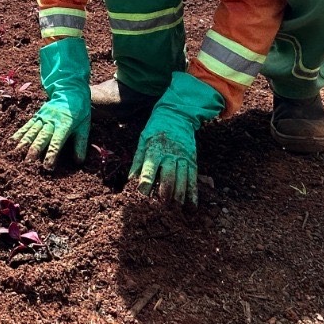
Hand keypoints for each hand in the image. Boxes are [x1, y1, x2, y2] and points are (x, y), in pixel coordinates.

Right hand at [12, 38, 91, 167]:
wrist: (70, 91)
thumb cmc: (79, 111)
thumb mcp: (84, 126)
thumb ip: (80, 144)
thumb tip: (78, 161)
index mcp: (65, 125)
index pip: (57, 142)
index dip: (51, 155)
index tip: (47, 167)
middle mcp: (51, 121)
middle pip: (40, 138)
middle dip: (33, 151)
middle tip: (27, 164)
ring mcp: (42, 118)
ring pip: (31, 132)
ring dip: (23, 144)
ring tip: (15, 155)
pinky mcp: (36, 116)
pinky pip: (26, 126)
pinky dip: (18, 134)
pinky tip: (11, 143)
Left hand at [129, 71, 224, 204]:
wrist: (177, 115)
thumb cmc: (156, 129)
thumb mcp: (143, 140)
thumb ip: (138, 160)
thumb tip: (130, 179)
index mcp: (155, 149)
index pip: (150, 167)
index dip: (146, 181)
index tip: (143, 194)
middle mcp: (170, 154)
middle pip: (169, 175)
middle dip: (165, 191)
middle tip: (162, 206)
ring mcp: (183, 157)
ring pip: (182, 178)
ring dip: (179, 194)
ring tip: (176, 208)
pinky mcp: (192, 160)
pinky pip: (193, 178)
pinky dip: (193, 192)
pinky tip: (192, 205)